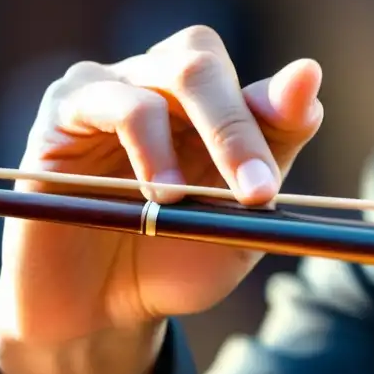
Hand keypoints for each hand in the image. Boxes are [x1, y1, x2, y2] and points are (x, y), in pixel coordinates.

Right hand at [0, 25, 322, 348]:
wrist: (98, 311)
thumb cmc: (172, 262)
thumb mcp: (239, 223)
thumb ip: (274, 153)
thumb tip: (308, 74)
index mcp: (214, 109)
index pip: (259, 88)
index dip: (284, 107)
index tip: (298, 134)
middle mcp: (163, 83)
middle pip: (207, 62)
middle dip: (240, 127)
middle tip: (257, 191)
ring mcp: (113, 88)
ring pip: (172, 71)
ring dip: (195, 137)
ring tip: (183, 200)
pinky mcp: (65, 109)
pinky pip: (112, 100)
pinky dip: (144, 141)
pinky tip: (153, 190)